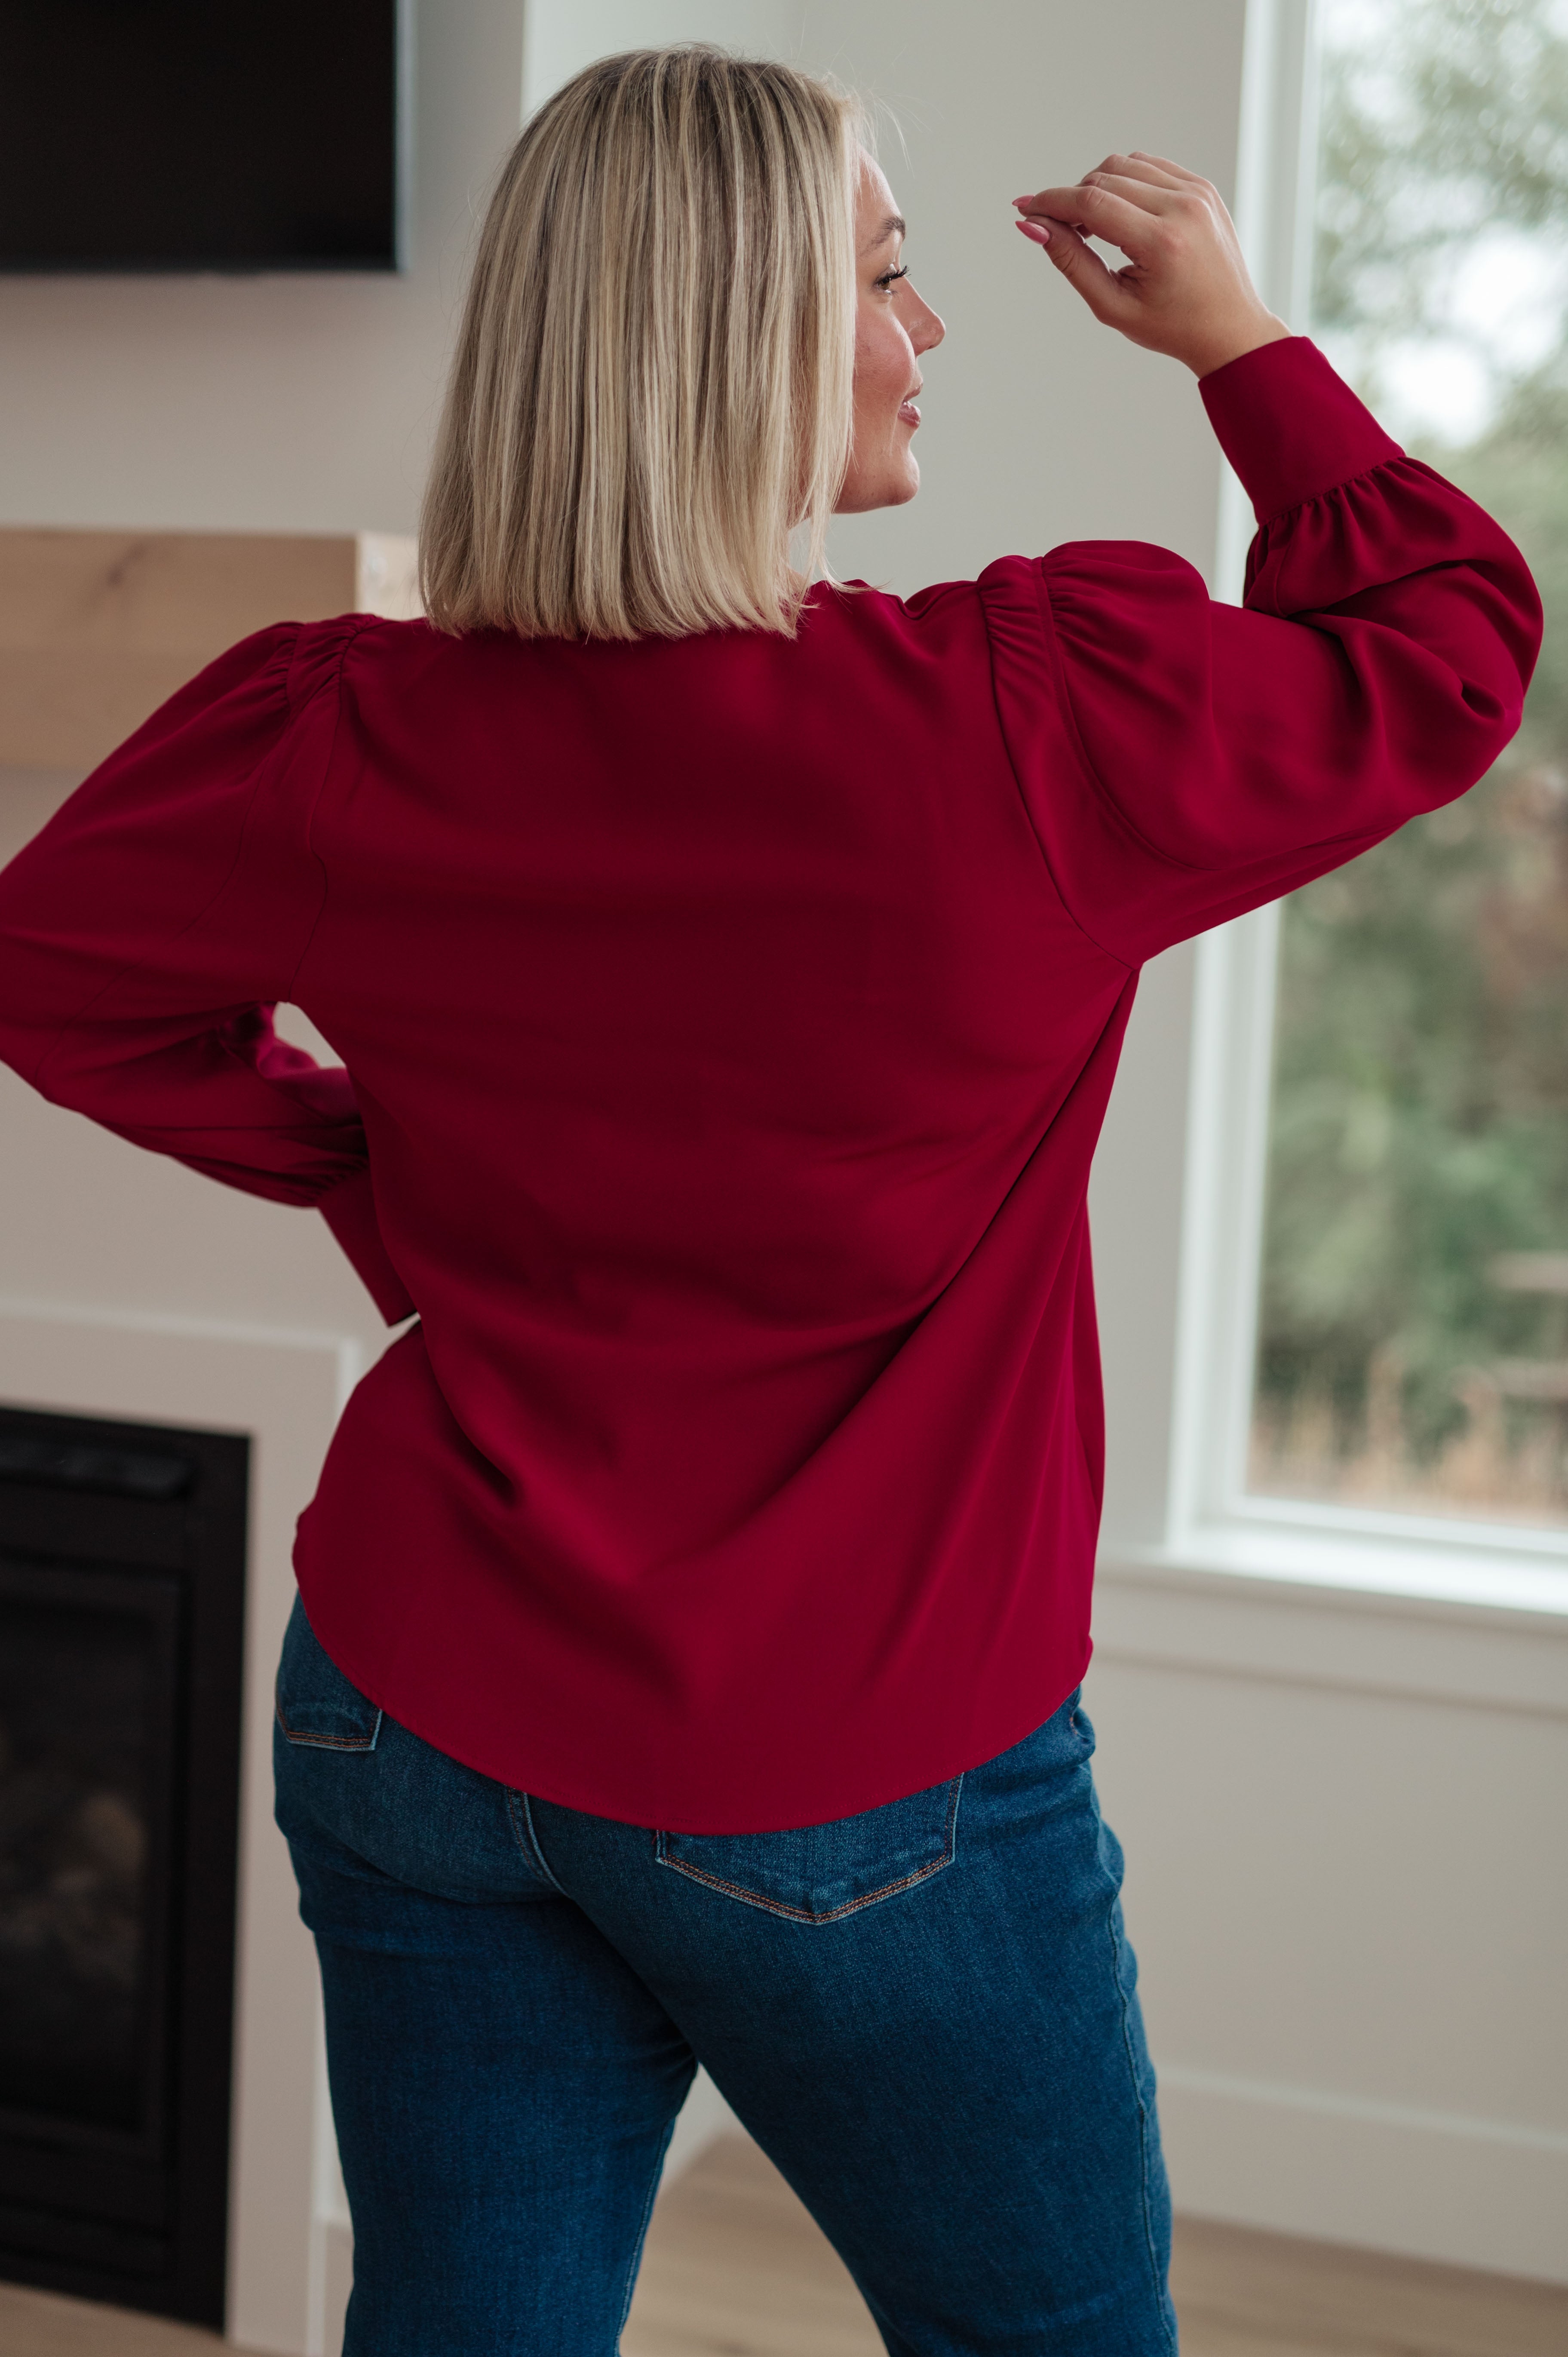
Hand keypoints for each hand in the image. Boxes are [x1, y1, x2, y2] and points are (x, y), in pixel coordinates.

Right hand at [1013, 153, 1289, 376]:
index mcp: (1163, 242)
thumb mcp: (1113, 306)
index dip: (1052, 202)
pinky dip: (1124, 182)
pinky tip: (1119, 214)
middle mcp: (1183, 207)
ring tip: (1092, 228)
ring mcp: (1197, 192)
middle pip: (1105, 178)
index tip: (1025, 209)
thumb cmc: (1172, 326)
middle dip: (1072, 199)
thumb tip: (1034, 227)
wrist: (1229, 327)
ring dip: (1097, 188)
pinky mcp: (1201, 187)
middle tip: (1060, 230)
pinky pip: (1149, 167)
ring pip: (1125, 165)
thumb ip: (1072, 263)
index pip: (1093, 203)